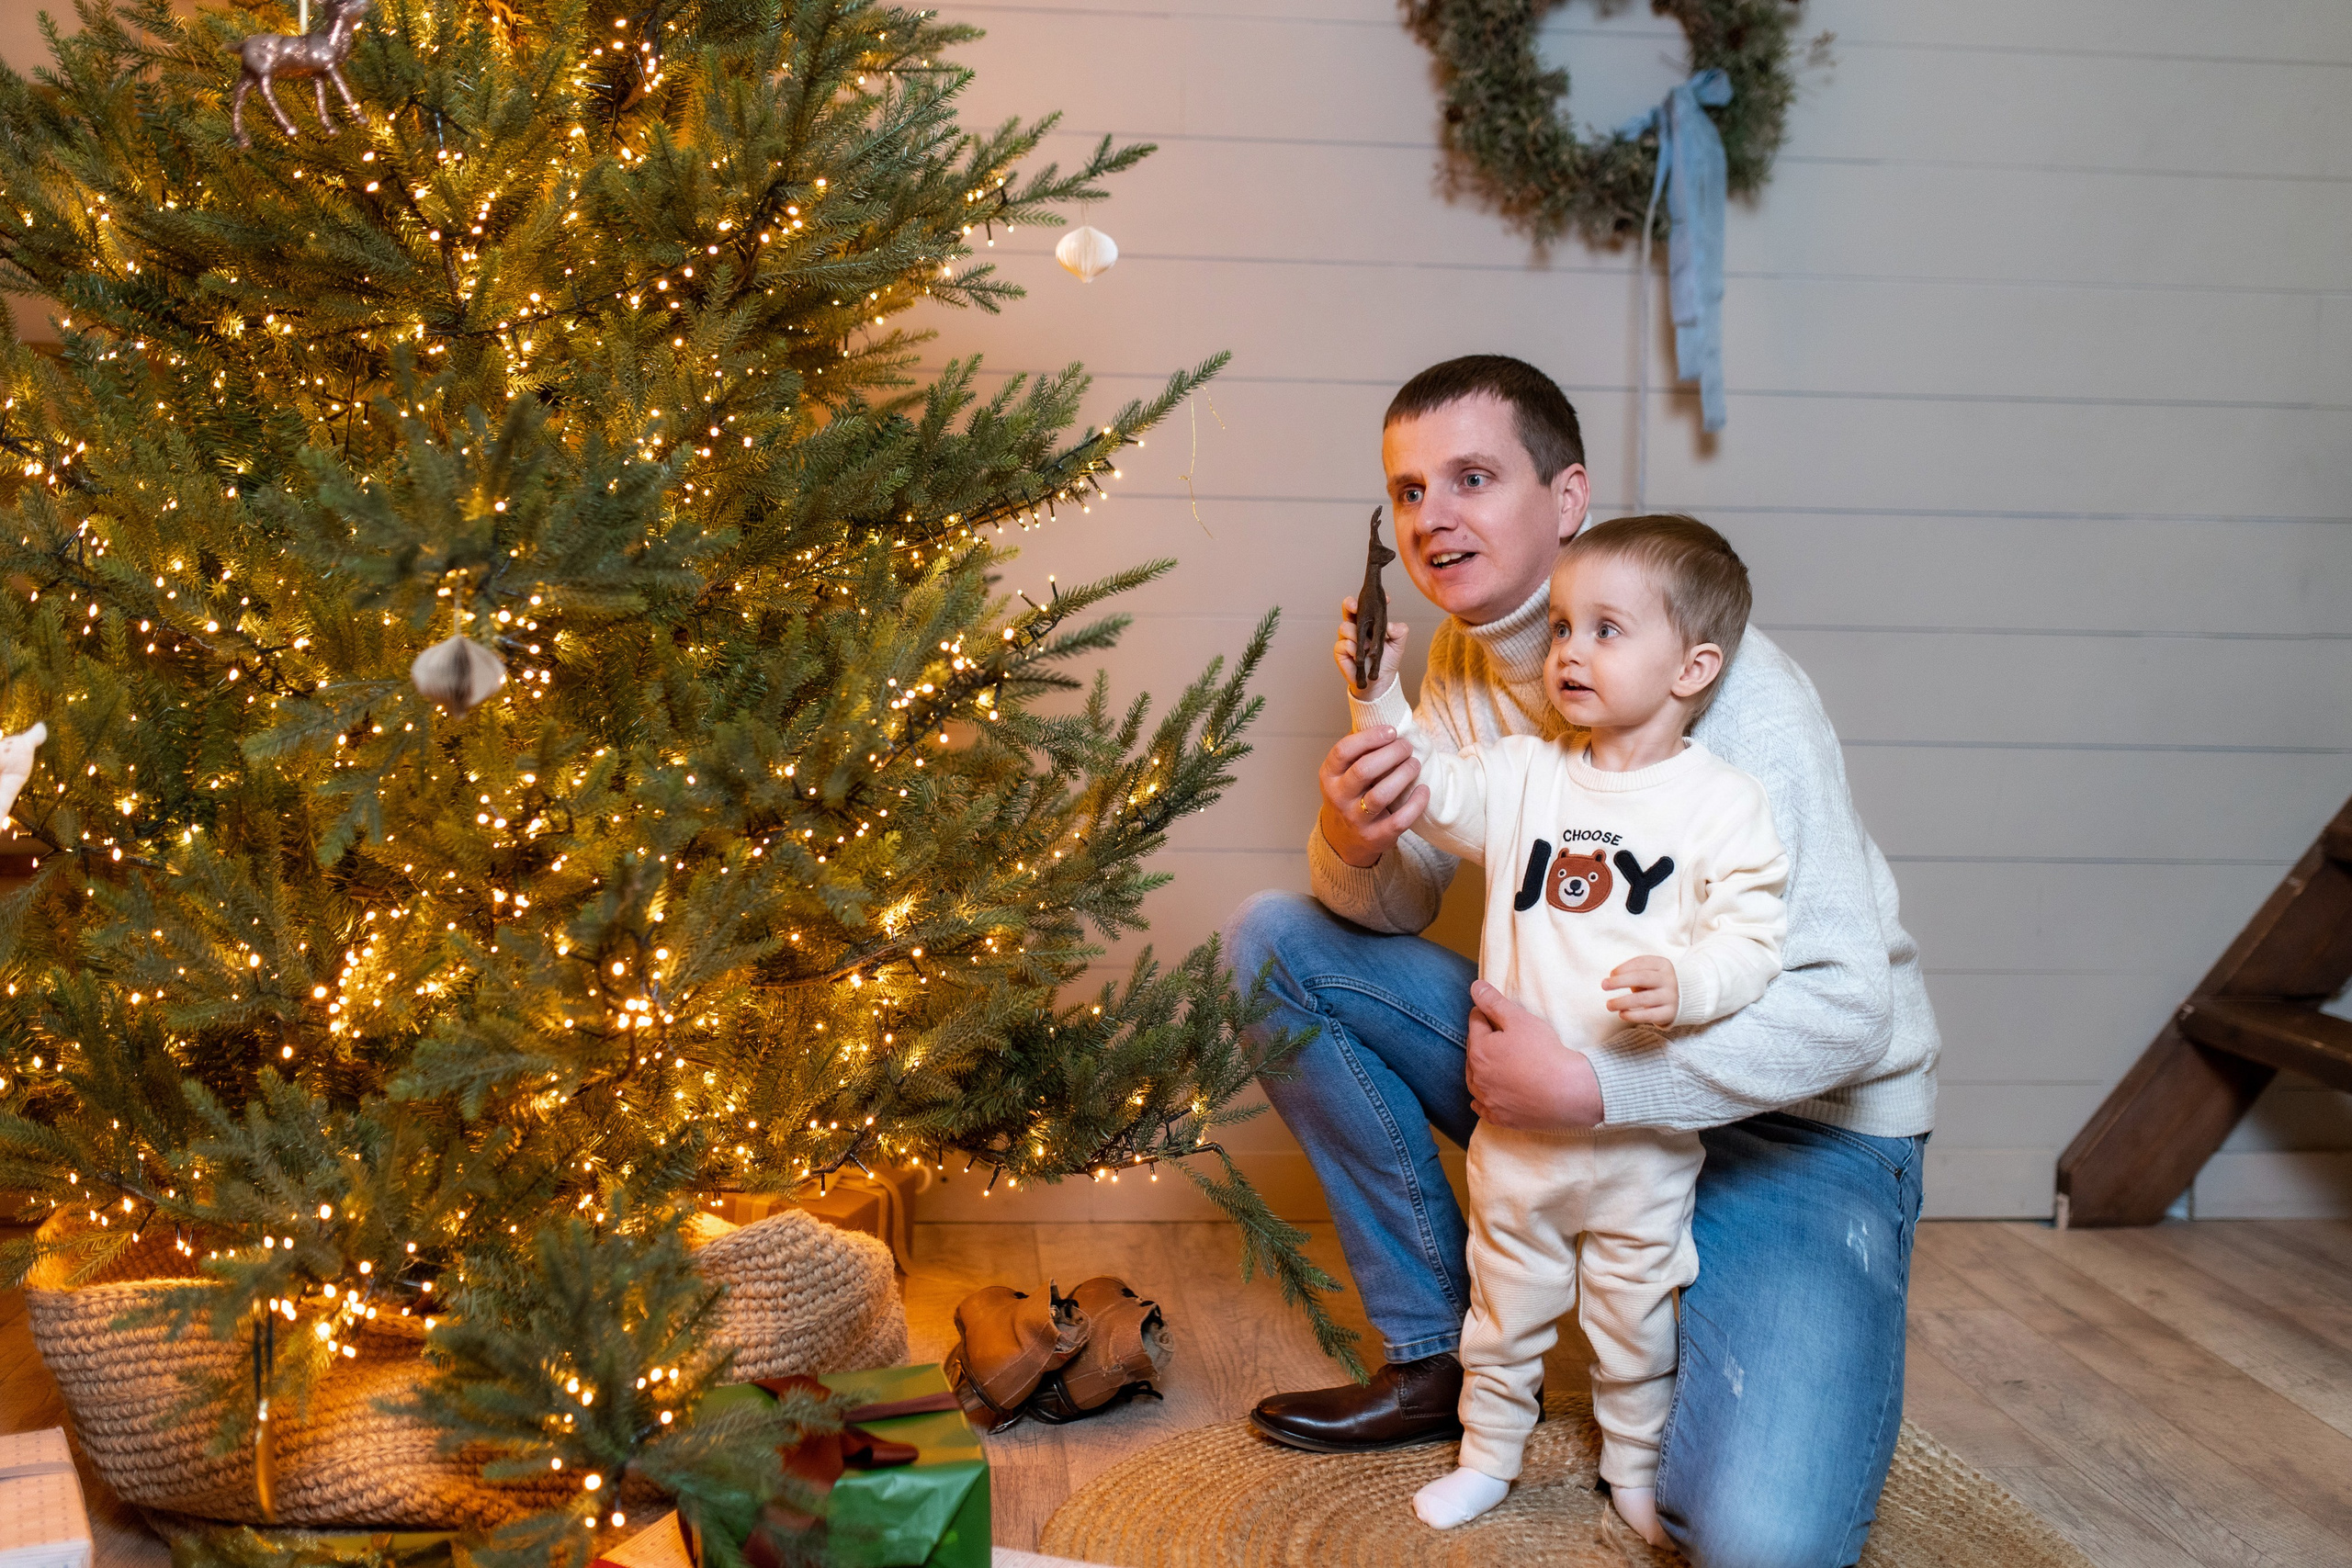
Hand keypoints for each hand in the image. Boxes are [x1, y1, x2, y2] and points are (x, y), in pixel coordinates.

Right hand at [1317, 726, 1427, 868]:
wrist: (1344, 839)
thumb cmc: (1349, 794)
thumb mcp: (1342, 772)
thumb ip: (1357, 749)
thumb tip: (1380, 715)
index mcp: (1329, 775)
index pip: (1344, 751)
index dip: (1369, 737)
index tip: (1391, 731)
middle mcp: (1338, 797)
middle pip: (1364, 770)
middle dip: (1391, 753)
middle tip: (1407, 747)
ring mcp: (1356, 819)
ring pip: (1381, 794)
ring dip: (1403, 774)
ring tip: (1415, 764)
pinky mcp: (1375, 837)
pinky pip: (1399, 820)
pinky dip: (1415, 804)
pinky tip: (1424, 790)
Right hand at [1334, 594, 1408, 695]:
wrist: (1378, 681)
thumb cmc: (1387, 661)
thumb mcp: (1398, 645)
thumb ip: (1399, 632)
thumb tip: (1390, 624)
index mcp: (1368, 622)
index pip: (1366, 606)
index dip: (1371, 600)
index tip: (1383, 599)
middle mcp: (1355, 627)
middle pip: (1348, 608)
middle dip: (1350, 604)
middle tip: (1356, 606)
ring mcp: (1346, 638)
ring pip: (1344, 626)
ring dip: (1356, 635)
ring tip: (1366, 648)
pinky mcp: (1340, 651)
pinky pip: (1343, 644)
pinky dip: (1352, 649)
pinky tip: (1358, 656)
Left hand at [1464, 980, 1603, 1130]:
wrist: (1569, 1092)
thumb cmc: (1545, 1053)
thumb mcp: (1520, 1019)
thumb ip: (1494, 1002)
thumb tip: (1474, 987)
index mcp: (1479, 1050)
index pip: (1476, 1022)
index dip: (1488, 1013)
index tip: (1500, 1014)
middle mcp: (1477, 1077)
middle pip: (1474, 1051)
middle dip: (1483, 1041)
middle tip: (1502, 1036)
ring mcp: (1488, 1100)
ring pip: (1476, 1080)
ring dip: (1481, 1069)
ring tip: (1494, 1062)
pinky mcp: (1500, 1119)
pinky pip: (1484, 1108)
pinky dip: (1484, 1100)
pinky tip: (1488, 1097)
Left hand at [1603, 957, 1678, 1026]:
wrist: (1679, 999)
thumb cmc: (1654, 983)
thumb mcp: (1647, 972)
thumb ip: (1631, 972)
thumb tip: (1611, 979)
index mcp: (1663, 964)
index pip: (1640, 963)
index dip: (1623, 968)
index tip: (1611, 974)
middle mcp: (1669, 979)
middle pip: (1641, 978)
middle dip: (1620, 981)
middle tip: (1604, 985)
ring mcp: (1671, 996)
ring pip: (1643, 999)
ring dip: (1622, 1002)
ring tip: (1609, 1005)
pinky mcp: (1669, 1013)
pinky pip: (1648, 1015)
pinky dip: (1633, 1015)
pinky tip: (1622, 1014)